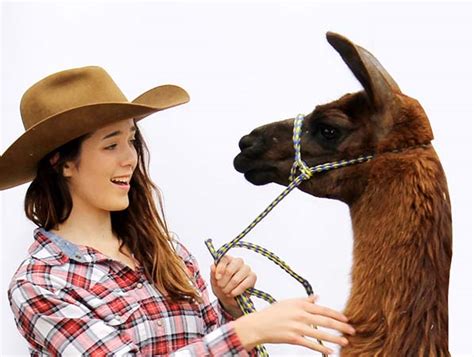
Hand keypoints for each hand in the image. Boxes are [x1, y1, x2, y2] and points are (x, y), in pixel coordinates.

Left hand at [210, 255, 256, 317]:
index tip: (217, 278)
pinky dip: (236, 291)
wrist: (229, 299)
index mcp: (228, 259)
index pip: (225, 258)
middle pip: (230, 269)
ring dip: (229, 288)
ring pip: (236, 279)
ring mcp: (247, 268)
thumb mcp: (214, 282)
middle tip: (221, 287)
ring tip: (226, 292)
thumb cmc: (221, 287)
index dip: (220, 269)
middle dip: (223, 281)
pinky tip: (232, 294)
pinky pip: (244, 285)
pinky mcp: (253, 277)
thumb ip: (213, 273)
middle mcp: (238, 261)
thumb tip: (212, 266)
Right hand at [230, 295, 355, 354]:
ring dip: (335, 338)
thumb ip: (304, 300)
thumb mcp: (289, 303)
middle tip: (352, 330)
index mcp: (300, 305)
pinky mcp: (293, 338)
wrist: (258, 325)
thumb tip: (317, 297)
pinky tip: (330, 351)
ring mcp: (297, 327)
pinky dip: (321, 348)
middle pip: (325, 321)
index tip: (346, 318)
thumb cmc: (273, 313)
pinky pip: (311, 344)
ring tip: (345, 342)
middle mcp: (300, 315)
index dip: (336, 314)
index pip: (323, 309)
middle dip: (341, 326)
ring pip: (321, 334)